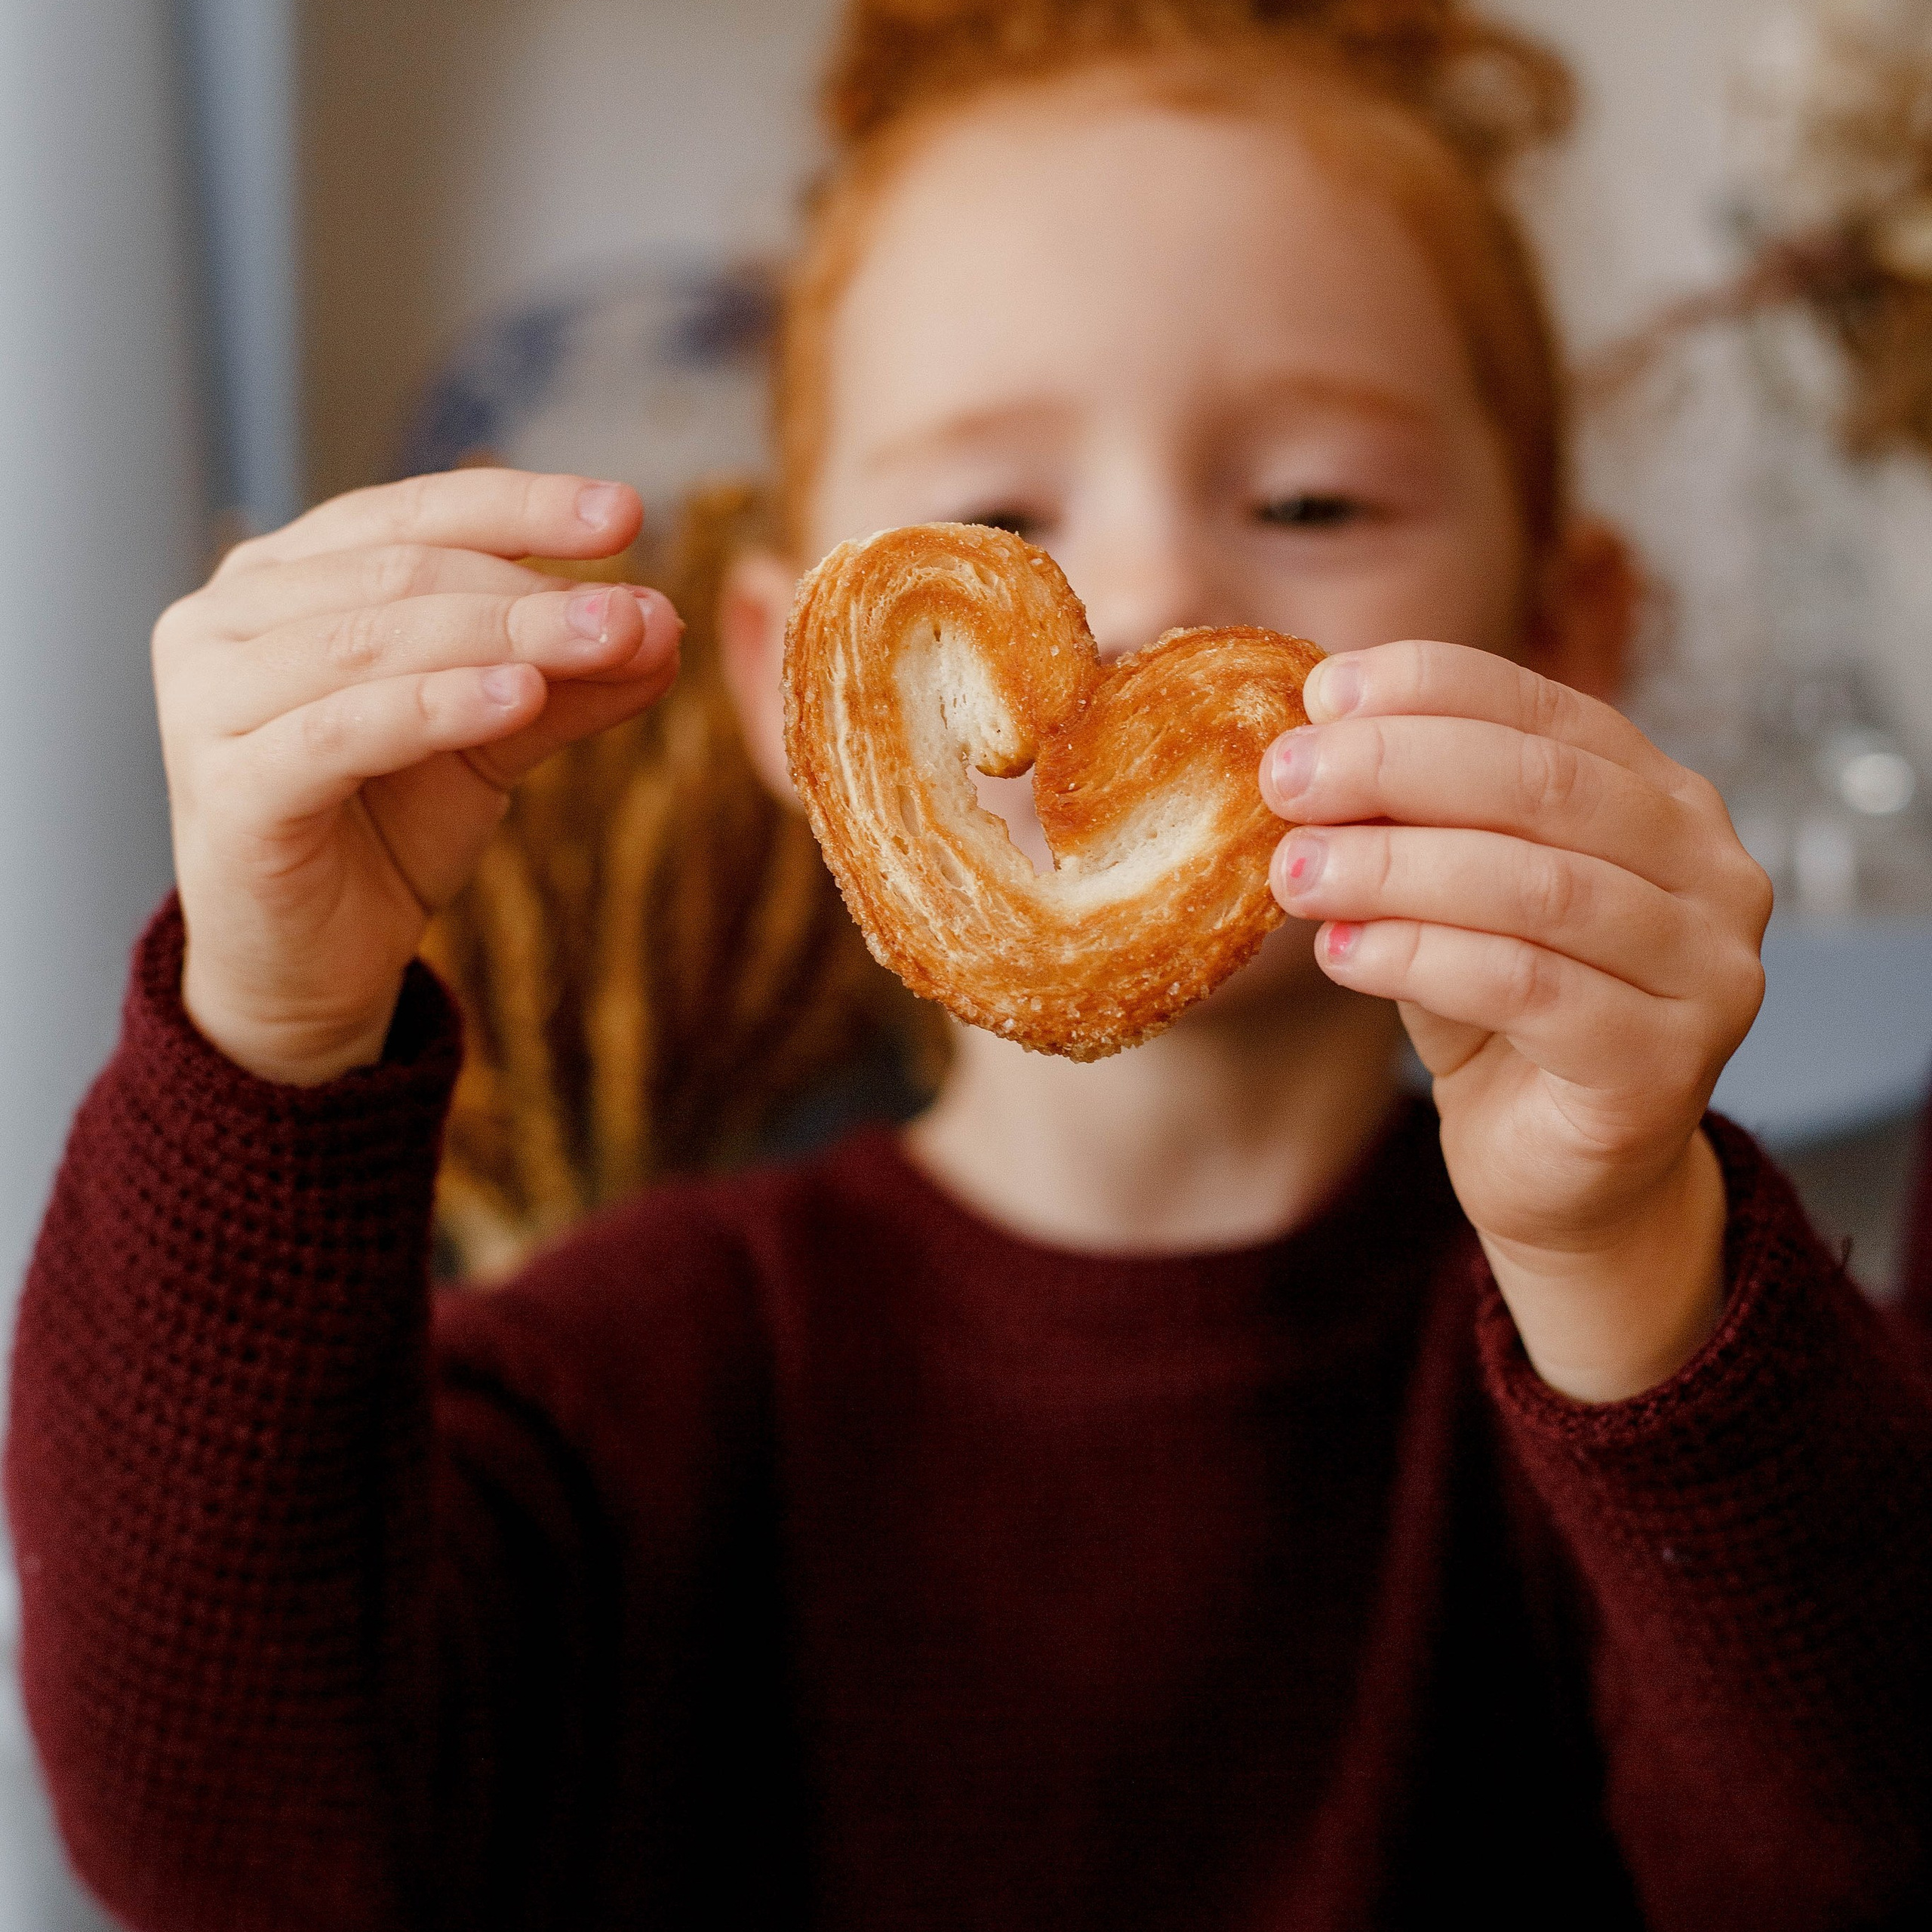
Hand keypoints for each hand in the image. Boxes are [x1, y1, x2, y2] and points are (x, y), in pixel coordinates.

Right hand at [157, 469, 681, 1085]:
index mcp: (282, 578)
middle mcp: (228, 619)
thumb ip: (568, 678)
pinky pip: (344, 730)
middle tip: (637, 609)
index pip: (413, 513)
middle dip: (531, 589)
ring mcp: (210, 701)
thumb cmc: (388, 827)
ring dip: (505, 637)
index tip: (628, 511)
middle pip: (401, 574)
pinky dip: (438, 706)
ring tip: (607, 638)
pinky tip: (522, 696)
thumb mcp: (495, 738)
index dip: (521, 505)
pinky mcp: (228, 788)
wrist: (309, 964)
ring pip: (374, 642)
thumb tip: (663, 620)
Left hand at [1260, 641, 1771, 1402]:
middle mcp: (1711, 871)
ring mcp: (1705, 971)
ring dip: (1394, 868)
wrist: (1558, 1172)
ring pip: (1535, 887)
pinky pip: (1527, 987)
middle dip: (1397, 768)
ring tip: (1293, 871)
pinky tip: (1340, 952)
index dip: (1430, 688)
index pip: (1546, 709)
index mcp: (1663, 798)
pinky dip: (1419, 958)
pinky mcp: (1664, 1067)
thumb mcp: (1445, 892)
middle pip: (1544, 786)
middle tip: (1285, 777)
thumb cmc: (1496, 1011)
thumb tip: (1303, 741)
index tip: (1319, 693)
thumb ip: (1409, 819)